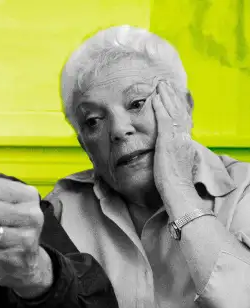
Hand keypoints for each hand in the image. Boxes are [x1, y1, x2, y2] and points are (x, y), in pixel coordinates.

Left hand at [152, 81, 198, 213]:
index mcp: (184, 144)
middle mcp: (183, 138)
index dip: (177, 106)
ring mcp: (176, 139)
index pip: (182, 120)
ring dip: (166, 97)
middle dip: (172, 96)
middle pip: (179, 111)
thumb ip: (169, 157)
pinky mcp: (167, 142)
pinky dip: (160, 108)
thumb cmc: (172, 185)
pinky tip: (155, 98)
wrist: (177, 191)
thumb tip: (164, 155)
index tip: (170, 96)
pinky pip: (164, 120)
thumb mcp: (172, 166)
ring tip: (160, 85)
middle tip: (165, 84)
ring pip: (173, 112)